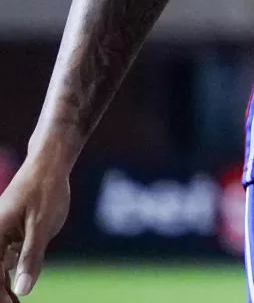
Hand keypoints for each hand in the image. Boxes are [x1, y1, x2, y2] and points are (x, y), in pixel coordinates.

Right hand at [0, 155, 72, 297]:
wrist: (49, 163)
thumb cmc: (45, 190)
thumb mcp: (42, 225)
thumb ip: (31, 258)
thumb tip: (23, 289)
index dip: (0, 293)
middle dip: (2, 291)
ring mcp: (1, 234)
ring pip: (0, 267)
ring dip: (5, 285)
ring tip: (14, 301)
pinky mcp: (12, 233)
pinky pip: (9, 258)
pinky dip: (14, 272)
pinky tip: (19, 287)